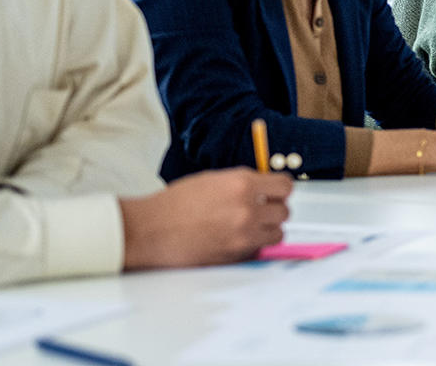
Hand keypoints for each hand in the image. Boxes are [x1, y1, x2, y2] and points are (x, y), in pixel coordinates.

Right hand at [119, 168, 291, 269]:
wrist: (150, 230)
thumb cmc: (175, 204)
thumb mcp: (212, 181)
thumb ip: (242, 184)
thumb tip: (265, 189)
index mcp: (241, 184)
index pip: (285, 186)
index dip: (280, 190)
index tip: (275, 193)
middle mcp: (247, 208)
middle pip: (285, 211)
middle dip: (273, 210)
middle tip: (259, 211)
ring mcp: (244, 234)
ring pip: (278, 233)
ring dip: (267, 230)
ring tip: (248, 227)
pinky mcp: (237, 255)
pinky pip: (260, 250)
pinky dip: (254, 246)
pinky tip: (236, 240)